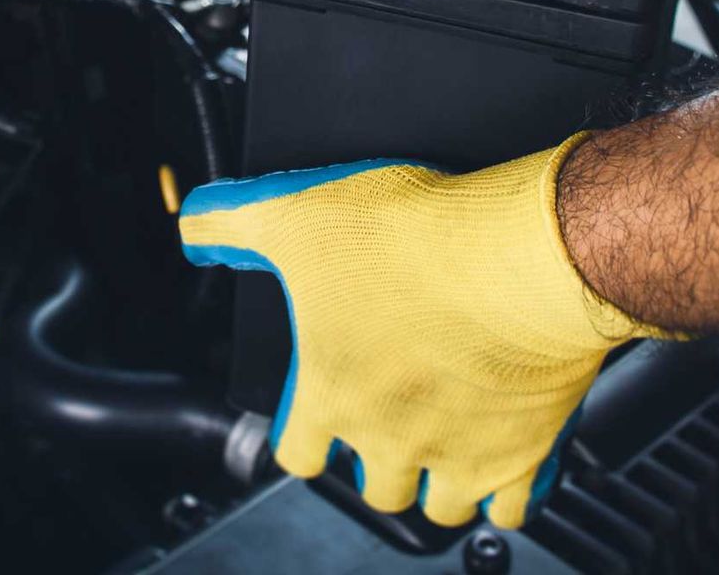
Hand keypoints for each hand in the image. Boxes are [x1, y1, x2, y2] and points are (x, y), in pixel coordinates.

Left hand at [177, 135, 662, 528]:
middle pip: (372, 485)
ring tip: (444, 442)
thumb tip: (194, 226)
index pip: (297, 452)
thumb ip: (234, 222)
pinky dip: (507, 492)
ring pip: (439, 505)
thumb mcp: (299, 212)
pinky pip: (512, 508)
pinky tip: (507, 459)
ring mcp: (459, 455)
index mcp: (331, 395)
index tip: (318, 413)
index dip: (305, 432)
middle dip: (375, 458)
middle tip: (390, 416)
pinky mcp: (523, 454)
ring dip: (436, 481)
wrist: (523, 255)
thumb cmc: (417, 239)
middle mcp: (390, 440)